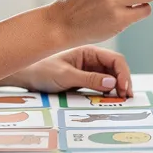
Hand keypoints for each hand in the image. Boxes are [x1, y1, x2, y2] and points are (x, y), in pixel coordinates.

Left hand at [11, 46, 132, 97]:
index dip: (123, 73)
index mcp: (89, 52)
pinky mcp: (85, 81)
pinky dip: (108, 93)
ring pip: (111, 78)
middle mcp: (92, 60)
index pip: (115, 59)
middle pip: (116, 69)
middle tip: (127, 98)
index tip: (124, 89)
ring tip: (121, 101)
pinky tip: (110, 101)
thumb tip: (112, 83)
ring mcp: (89, 70)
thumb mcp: (65, 75)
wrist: (26, 77)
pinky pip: (102, 86)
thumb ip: (89, 79)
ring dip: (117, 88)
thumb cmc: (42, 71)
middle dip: (123, 82)